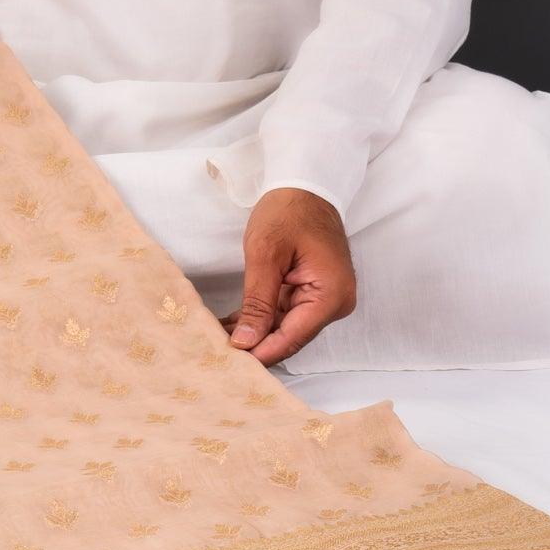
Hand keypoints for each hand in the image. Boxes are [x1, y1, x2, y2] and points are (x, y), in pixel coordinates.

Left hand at [221, 187, 355, 364]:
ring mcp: (324, 299)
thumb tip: (246, 342)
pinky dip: (258, 318)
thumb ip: (257, 303)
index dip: (260, 352)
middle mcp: (334, 303)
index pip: (292, 337)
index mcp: (331, 295)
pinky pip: (283, 314)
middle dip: (254, 344)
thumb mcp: (265, 255)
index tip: (230, 365)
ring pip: (283, 328)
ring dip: (252, 333)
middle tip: (216, 354)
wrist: (304, 185)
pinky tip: (230, 326)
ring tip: (215, 340)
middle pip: (289, 337)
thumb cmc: (288, 211)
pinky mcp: (311, 293)